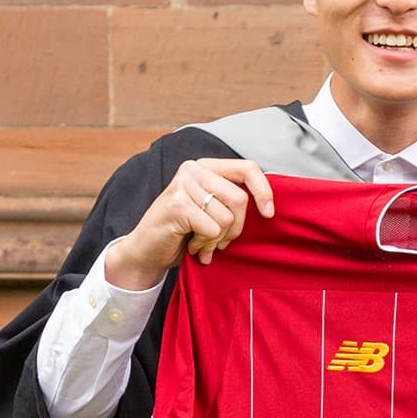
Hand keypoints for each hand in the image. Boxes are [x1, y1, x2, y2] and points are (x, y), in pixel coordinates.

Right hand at [105, 158, 274, 288]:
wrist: (147, 250)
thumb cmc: (184, 232)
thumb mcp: (211, 211)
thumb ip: (231, 201)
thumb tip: (269, 205)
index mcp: (206, 167)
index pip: (248, 168)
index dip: (264, 191)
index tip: (268, 214)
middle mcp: (194, 169)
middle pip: (240, 199)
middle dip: (235, 228)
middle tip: (219, 241)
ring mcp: (184, 185)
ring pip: (226, 218)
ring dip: (217, 239)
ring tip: (200, 242)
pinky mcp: (178, 204)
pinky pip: (212, 229)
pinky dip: (205, 244)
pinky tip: (191, 245)